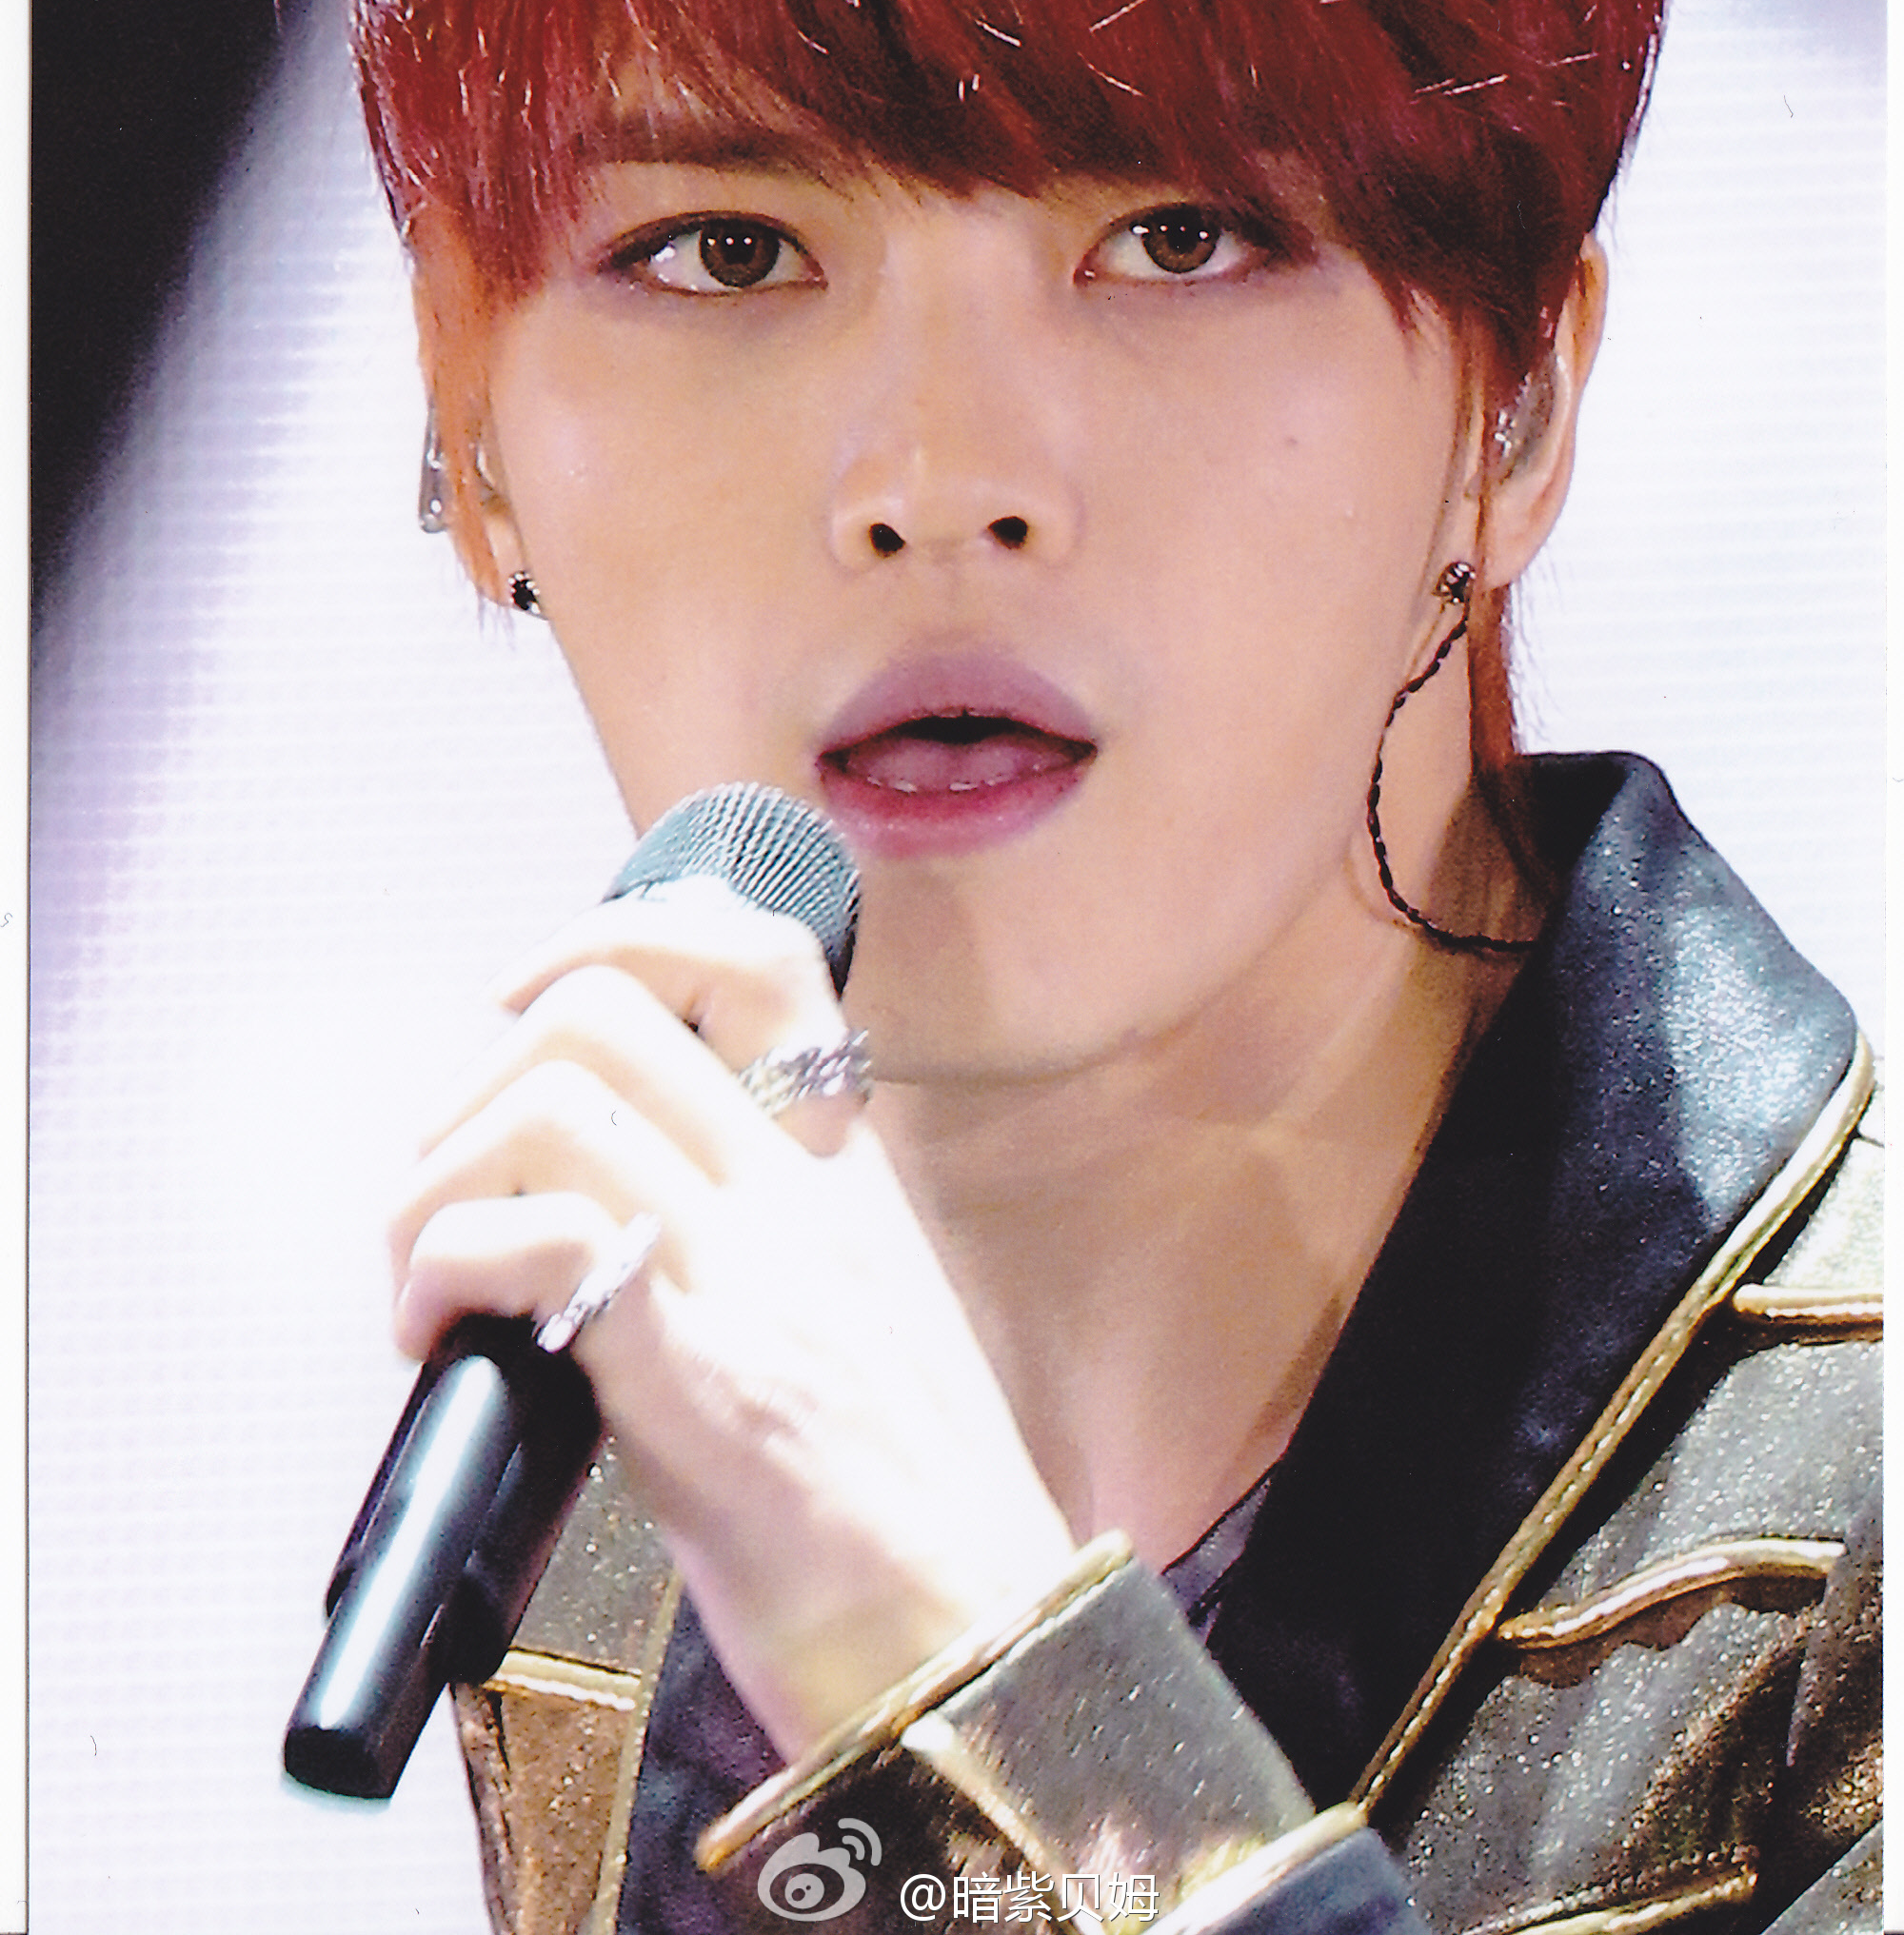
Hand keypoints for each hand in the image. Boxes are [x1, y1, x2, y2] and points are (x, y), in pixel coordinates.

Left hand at [387, 879, 1075, 1755]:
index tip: (531, 999)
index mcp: (842, 1185)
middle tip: (453, 1174)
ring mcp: (749, 1273)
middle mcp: (800, 1200)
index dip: (625, 935)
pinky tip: (435, 1341)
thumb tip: (604, 1234)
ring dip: (439, 1177)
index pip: (764, 957)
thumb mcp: (856, 1339)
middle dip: (481, 1067)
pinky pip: (531, 1238)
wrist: (982, 1661)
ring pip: (548, 1102)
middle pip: (607, 1008)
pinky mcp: (694, 1370)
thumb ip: (762, 1259)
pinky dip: (443, 1268)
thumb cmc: (906, 1532)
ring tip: (426, 1276)